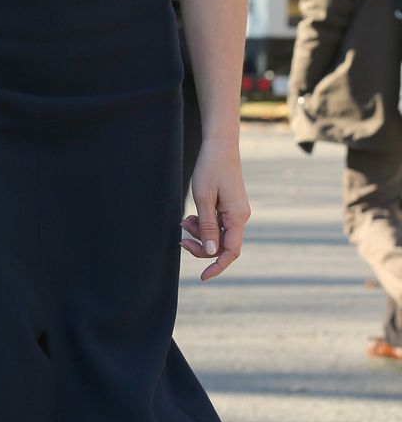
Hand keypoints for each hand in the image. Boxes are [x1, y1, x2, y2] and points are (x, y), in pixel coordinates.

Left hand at [180, 143, 249, 281]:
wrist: (220, 145)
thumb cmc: (210, 168)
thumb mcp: (203, 198)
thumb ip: (207, 226)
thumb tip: (210, 251)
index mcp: (237, 216)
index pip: (230, 252)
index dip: (217, 266)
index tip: (202, 276)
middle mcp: (240, 216)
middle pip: (222, 245)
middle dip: (201, 246)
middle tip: (181, 238)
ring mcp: (236, 211)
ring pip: (218, 234)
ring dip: (200, 234)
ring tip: (184, 221)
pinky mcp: (230, 206)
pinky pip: (218, 224)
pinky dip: (203, 224)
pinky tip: (191, 216)